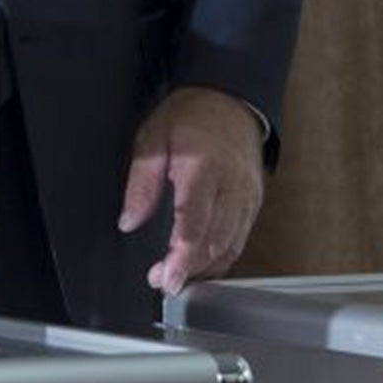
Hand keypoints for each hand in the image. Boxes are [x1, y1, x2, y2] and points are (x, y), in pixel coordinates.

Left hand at [118, 86, 265, 294]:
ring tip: (177, 277)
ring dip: (205, 268)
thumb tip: (129, 222)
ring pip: (231, 246)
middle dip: (188, 269)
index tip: (165, 278)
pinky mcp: (254, 202)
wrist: (228, 100)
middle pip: (215, 243)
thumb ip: (140, 185)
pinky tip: (202, 264)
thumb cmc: (189, 117)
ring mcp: (247, 197)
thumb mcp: (151, 141)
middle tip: (162, 282)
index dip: (180, 259)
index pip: (194, 226)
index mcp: (203, 170)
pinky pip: (240, 238)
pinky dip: (222, 257)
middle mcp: (231, 187)